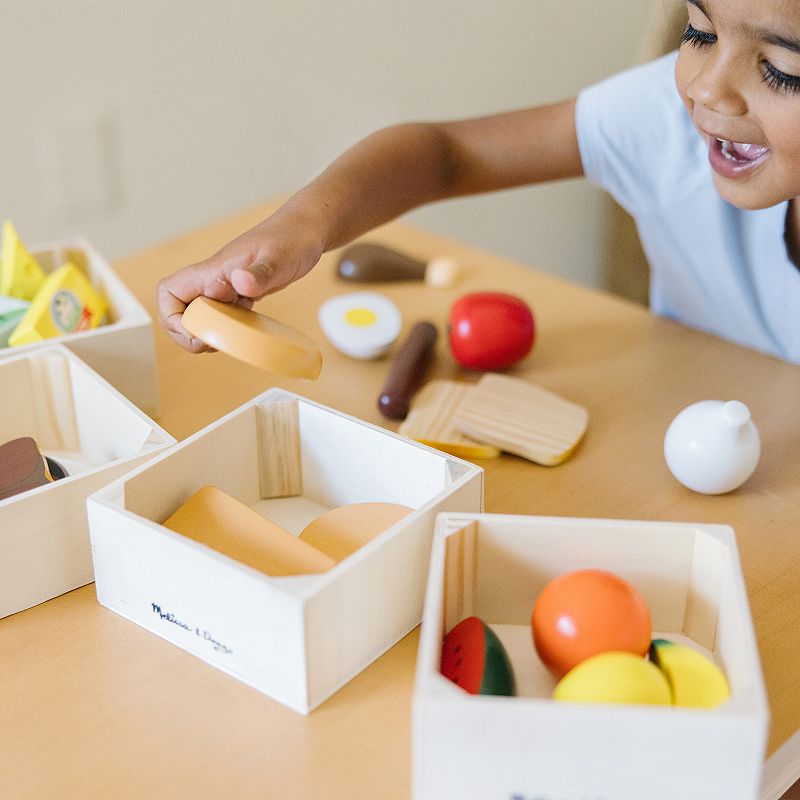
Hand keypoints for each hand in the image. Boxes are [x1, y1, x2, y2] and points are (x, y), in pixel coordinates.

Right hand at [157, 219, 321, 352]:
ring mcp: (226, 286)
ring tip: (232, 338)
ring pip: (200, 315)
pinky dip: (229, 328)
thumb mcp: (279, 259)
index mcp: (213, 270)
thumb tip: (239, 282)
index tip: (198, 330)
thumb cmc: (292, 239)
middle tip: (215, 342)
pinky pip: (222, 314)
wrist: (306, 230)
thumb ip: (259, 273)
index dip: (173, 318)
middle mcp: (214, 278)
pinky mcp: (240, 293)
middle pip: (179, 310)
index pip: (169, 292)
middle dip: (189, 333)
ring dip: (208, 333)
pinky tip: (248, 327)